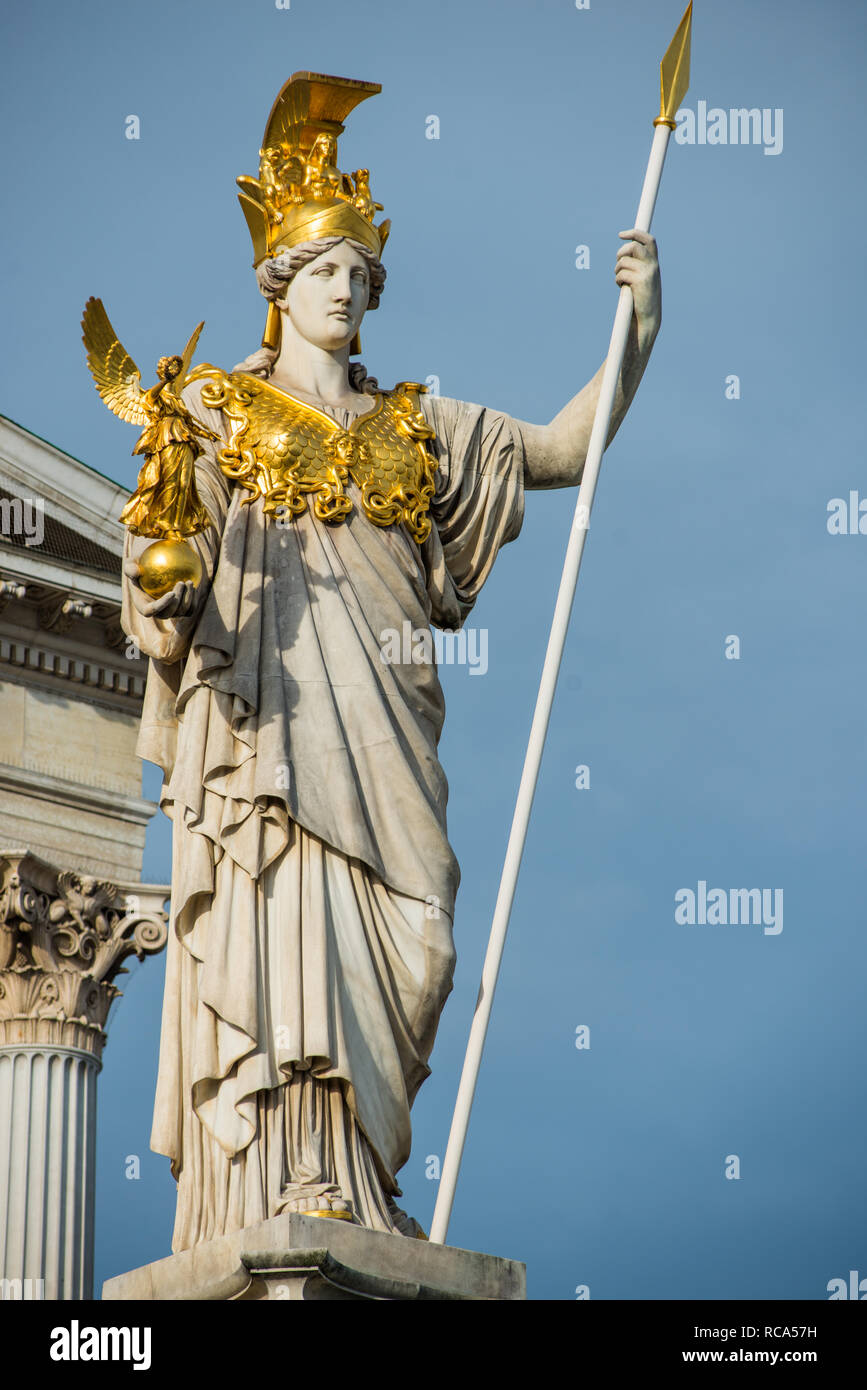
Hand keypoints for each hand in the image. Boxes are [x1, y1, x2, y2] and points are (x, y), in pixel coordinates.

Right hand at [123, 558, 198, 617]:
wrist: (154, 568)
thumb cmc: (141, 564)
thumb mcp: (132, 563)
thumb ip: (130, 568)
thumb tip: (136, 571)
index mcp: (143, 606)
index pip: (150, 611)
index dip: (161, 605)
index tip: (171, 593)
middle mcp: (157, 612)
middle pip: (168, 613)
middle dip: (177, 601)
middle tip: (182, 582)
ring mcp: (171, 612)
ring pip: (182, 612)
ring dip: (188, 599)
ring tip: (189, 582)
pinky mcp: (182, 609)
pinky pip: (191, 608)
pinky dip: (194, 598)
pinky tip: (195, 585)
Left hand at [615, 229, 660, 346]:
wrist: (648, 319)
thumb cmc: (643, 300)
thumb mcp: (643, 279)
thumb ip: (638, 266)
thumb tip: (623, 254)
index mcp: (654, 263)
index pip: (649, 240)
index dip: (635, 233)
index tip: (621, 234)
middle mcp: (653, 265)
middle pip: (633, 246)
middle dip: (620, 253)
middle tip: (618, 263)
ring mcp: (647, 272)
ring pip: (624, 261)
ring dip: (617, 270)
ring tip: (621, 280)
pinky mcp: (640, 281)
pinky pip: (621, 273)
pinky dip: (618, 280)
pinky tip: (622, 287)